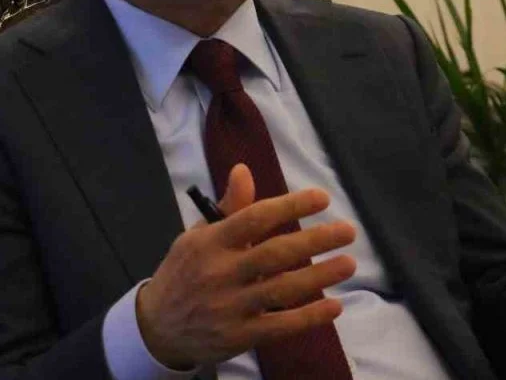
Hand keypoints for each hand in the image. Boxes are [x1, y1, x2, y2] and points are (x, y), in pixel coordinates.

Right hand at [135, 164, 357, 368]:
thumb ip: (228, 208)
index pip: (254, 218)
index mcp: (211, 242)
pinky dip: (309, 317)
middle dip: (314, 240)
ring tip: (349, 264)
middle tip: (348, 231)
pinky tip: (334, 306)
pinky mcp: (239, 336)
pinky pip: (280, 326)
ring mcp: (230, 307)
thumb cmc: (185, 273)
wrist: (157, 328)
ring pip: (282, 290)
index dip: (290, 206)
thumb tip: (243, 170)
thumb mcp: (198, 237)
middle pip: (274, 254)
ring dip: (319, 276)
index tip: (322, 198)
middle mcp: (221, 273)